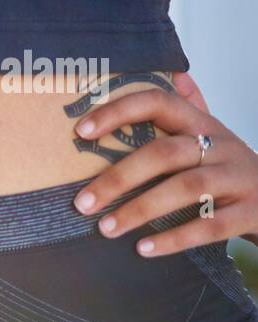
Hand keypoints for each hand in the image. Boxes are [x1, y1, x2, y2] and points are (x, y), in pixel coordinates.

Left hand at [71, 82, 257, 254]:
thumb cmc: (231, 169)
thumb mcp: (212, 137)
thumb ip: (192, 108)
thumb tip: (173, 72)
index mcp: (203, 124)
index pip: (160, 101)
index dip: (120, 112)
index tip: (80, 131)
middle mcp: (221, 145)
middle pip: (165, 153)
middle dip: (118, 178)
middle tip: (82, 203)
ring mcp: (239, 177)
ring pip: (186, 189)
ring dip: (140, 210)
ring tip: (106, 228)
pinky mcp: (252, 211)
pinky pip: (211, 226)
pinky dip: (175, 238)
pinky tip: (143, 249)